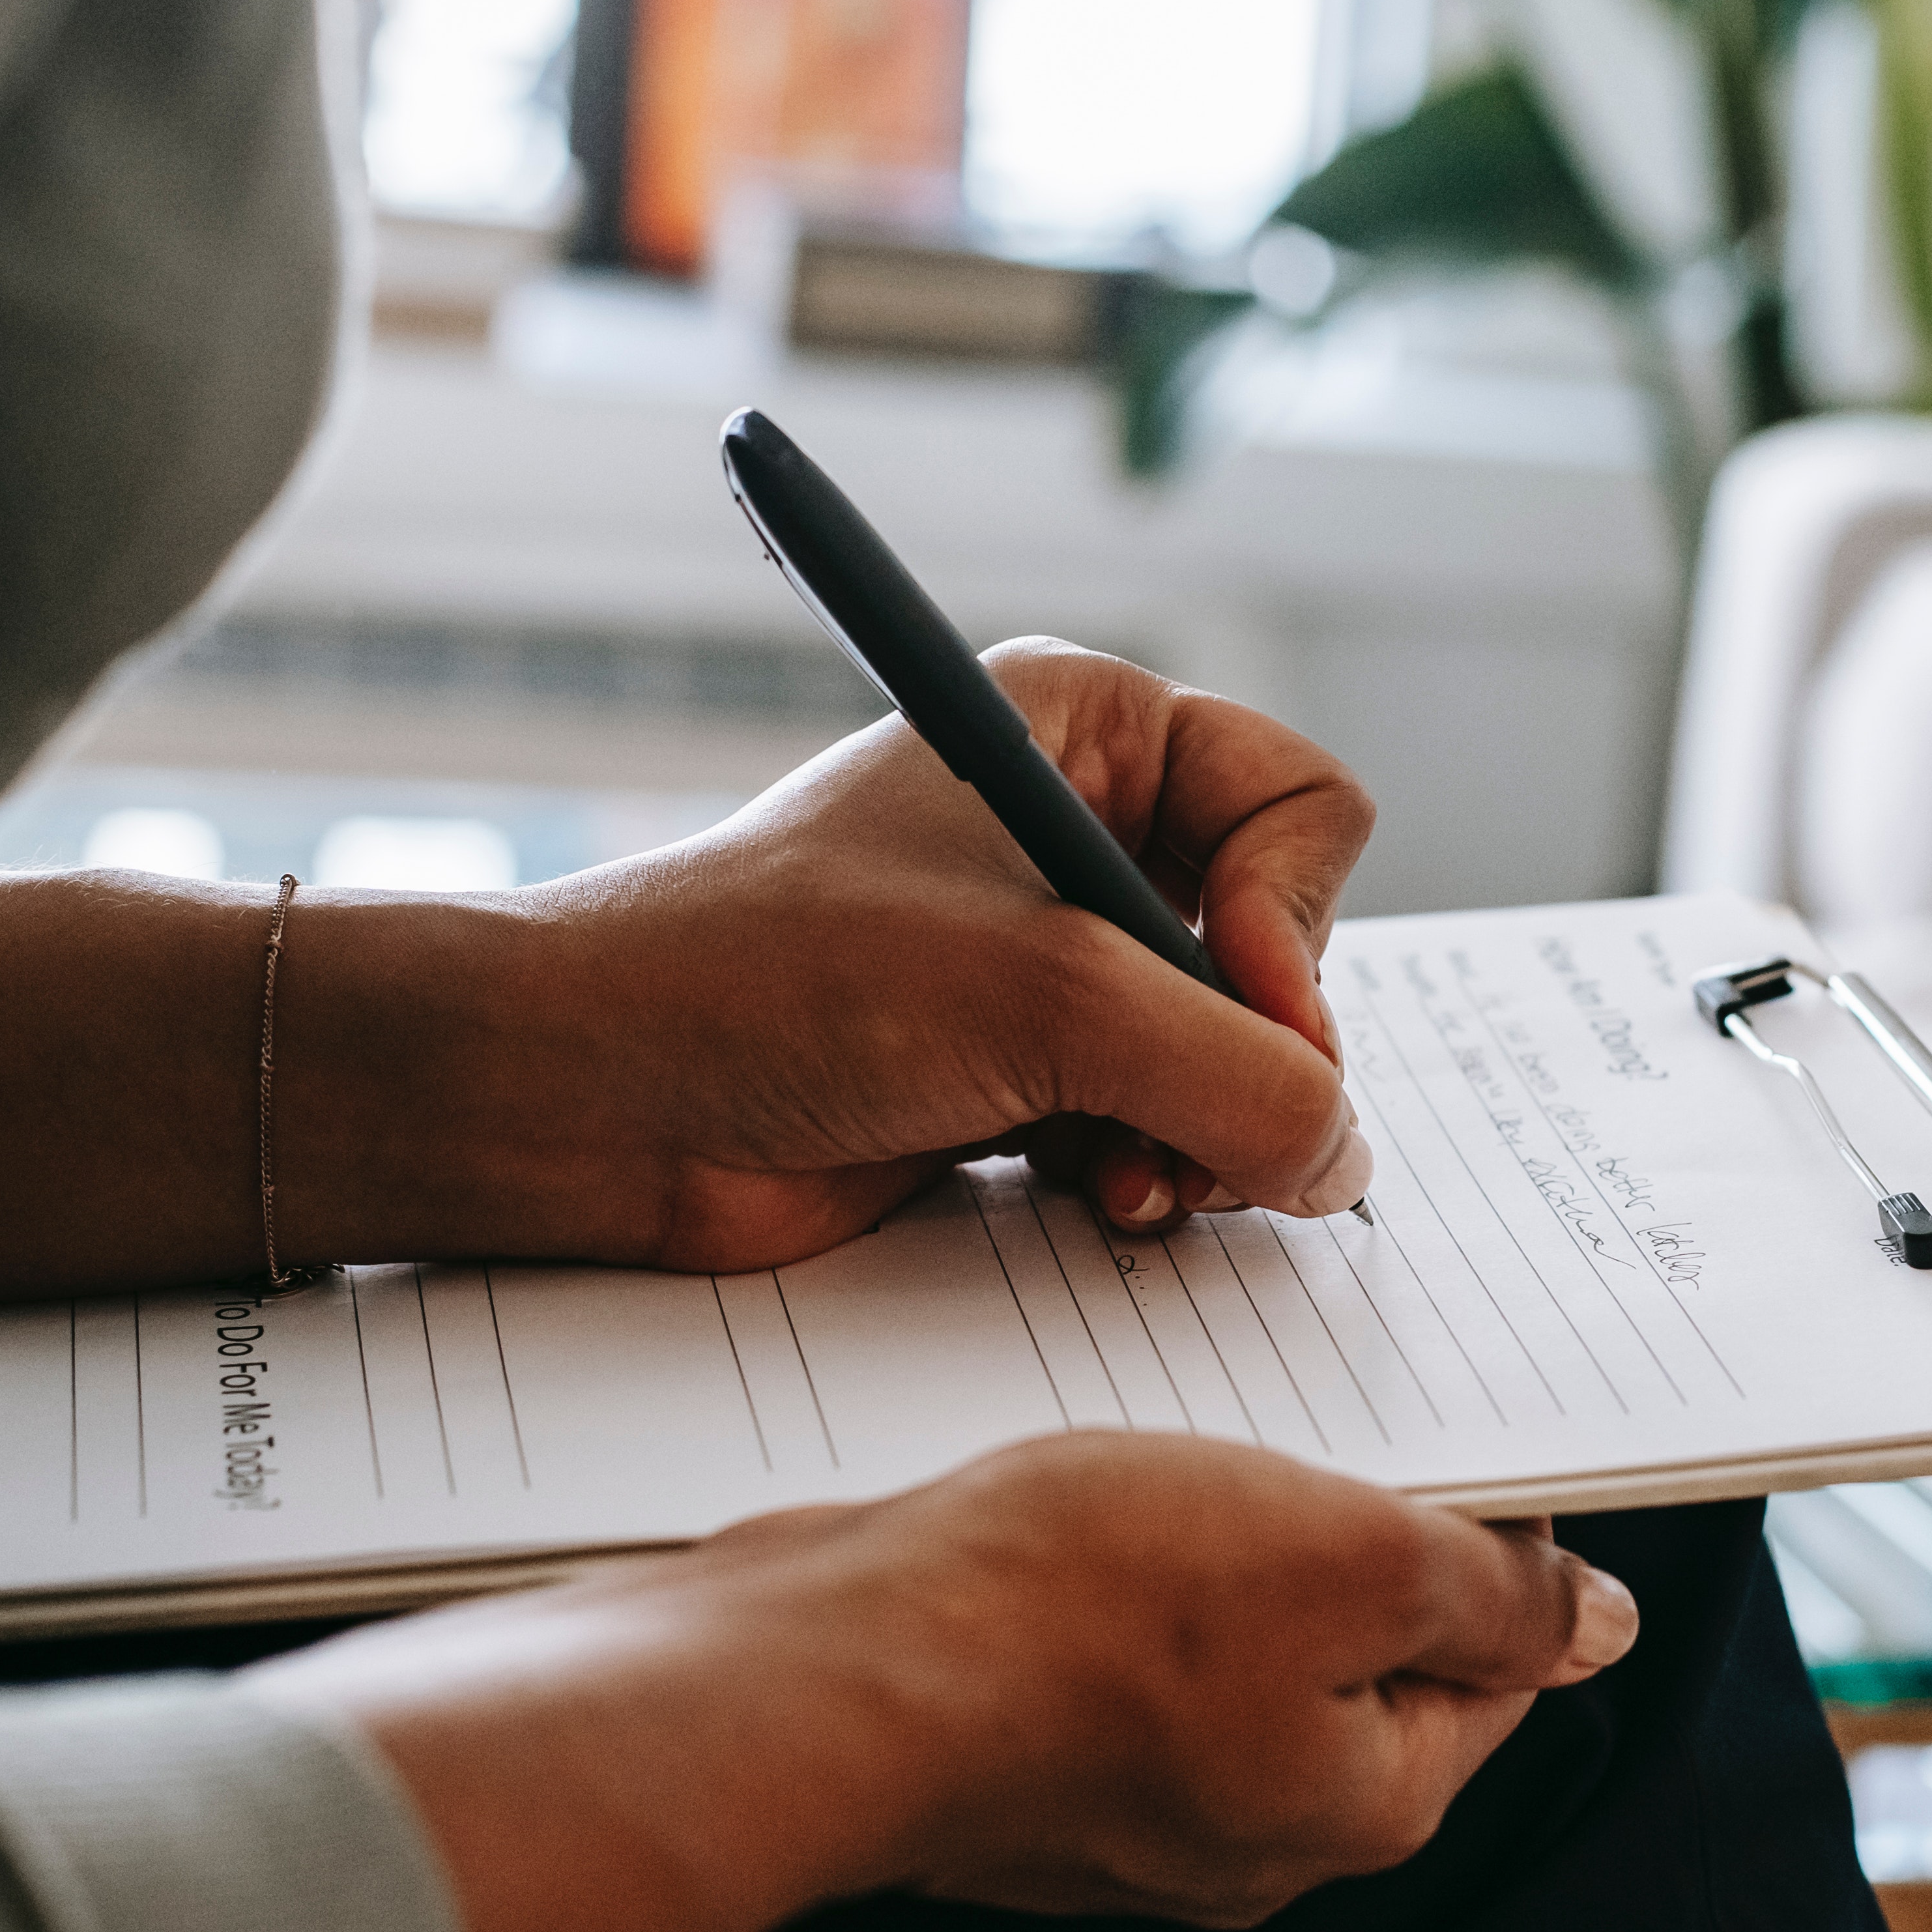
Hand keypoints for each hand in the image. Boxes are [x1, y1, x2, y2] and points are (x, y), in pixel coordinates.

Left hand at [0, 640, 1371, 1303]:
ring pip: (1235, 1058)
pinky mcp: (1021, 1075)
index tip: (1240, 1000)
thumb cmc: (774, 983)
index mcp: (1090, 730)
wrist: (589, 1101)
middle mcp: (1084, 832)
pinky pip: (1164, 1128)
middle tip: (1182, 1129)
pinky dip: (1145, 1176)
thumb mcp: (1047, 1000)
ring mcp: (1055, 963)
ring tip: (1124, 1183)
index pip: (1304, 807)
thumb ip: (1237, 1074)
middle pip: (1286, 949)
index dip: (1296, 920)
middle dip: (1249, 1058)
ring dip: (1199, 1137)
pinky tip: (1084, 1202)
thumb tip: (1342, 1160)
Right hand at [248, 1431, 1639, 1931]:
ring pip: (1229, 1641)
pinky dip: (1113, 1569)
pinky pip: (1114, 1649)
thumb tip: (1598, 1626)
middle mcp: (1254, 1832)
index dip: (1492, 1539)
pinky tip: (1076, 1503)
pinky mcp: (1025, 1757)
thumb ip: (1493, 1595)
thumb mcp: (1352, 1558)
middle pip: (1358, 1653)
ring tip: (1177, 1453)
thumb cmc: (1080, 1611)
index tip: (1449, 1443)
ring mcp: (1127, 1807)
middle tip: (1300, 1425)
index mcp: (1363, 1803)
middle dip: (1343, 1533)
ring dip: (1221, 1536)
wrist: (833, 1667)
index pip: (1495, 1664)